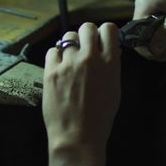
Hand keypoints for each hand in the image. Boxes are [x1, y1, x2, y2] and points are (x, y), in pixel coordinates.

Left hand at [41, 22, 120, 165]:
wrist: (77, 136)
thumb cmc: (100, 118)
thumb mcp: (115, 89)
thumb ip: (111, 67)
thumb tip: (107, 50)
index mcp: (110, 63)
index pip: (108, 29)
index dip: (104, 32)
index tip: (101, 40)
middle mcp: (89, 58)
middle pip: (86, 28)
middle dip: (86, 35)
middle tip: (84, 47)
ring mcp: (69, 64)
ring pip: (67, 37)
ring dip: (70, 45)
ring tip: (70, 59)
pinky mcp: (51, 71)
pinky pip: (52, 51)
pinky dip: (56, 57)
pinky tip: (59, 68)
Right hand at [133, 0, 165, 60]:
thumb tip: (153, 52)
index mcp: (144, 6)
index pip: (136, 37)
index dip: (150, 48)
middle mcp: (143, 6)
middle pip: (144, 37)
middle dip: (163, 44)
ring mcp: (151, 6)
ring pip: (154, 33)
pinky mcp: (160, 6)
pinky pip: (161, 25)